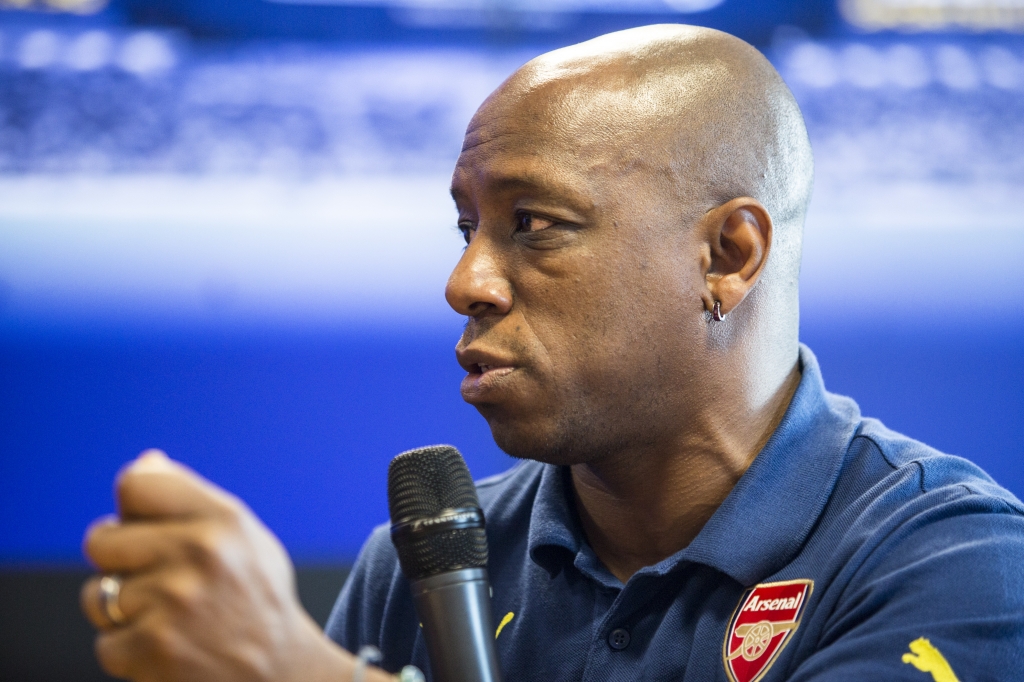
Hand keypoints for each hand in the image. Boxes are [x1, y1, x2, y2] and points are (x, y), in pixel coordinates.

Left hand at [80, 450, 386, 681]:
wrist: (280, 674)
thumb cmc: (255, 600)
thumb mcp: (244, 537)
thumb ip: (192, 499)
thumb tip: (145, 461)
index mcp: (223, 518)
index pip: (136, 484)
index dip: (129, 508)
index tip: (140, 526)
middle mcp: (199, 553)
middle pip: (102, 539)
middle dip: (116, 561)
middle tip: (151, 579)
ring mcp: (173, 601)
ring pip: (98, 594)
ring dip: (121, 611)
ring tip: (164, 618)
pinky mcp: (153, 648)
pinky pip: (106, 642)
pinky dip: (129, 651)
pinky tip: (167, 648)